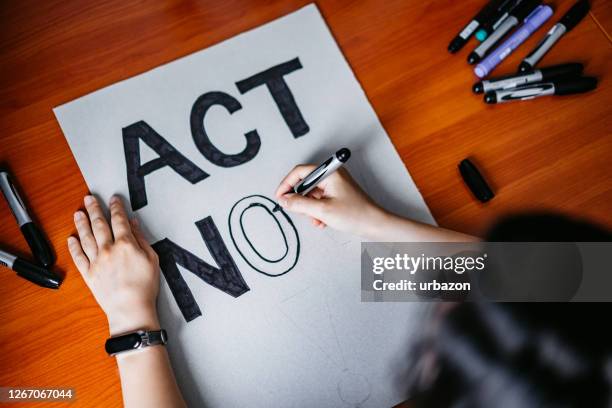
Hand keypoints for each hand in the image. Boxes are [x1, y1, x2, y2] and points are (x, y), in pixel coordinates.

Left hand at [67, 195, 159, 335]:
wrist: (131, 309)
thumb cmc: (145, 286)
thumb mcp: (152, 259)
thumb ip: (141, 239)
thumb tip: (133, 224)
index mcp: (126, 245)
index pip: (119, 220)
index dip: (116, 208)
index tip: (113, 199)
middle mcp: (108, 250)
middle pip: (99, 224)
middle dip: (94, 209)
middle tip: (90, 198)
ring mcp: (96, 261)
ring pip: (86, 237)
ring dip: (81, 223)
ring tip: (78, 212)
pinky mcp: (89, 274)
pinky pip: (78, 257)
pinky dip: (73, 246)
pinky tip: (71, 238)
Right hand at [275, 165, 387, 237]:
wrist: (375, 225)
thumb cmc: (356, 214)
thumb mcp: (322, 210)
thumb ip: (299, 204)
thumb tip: (284, 200)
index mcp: (330, 172)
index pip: (300, 172)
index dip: (287, 184)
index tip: (280, 196)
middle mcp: (332, 176)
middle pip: (305, 184)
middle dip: (301, 201)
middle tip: (300, 212)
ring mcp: (335, 186)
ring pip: (311, 195)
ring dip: (310, 209)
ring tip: (317, 219)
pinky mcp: (338, 196)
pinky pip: (320, 201)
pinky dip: (317, 212)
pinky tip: (322, 221)